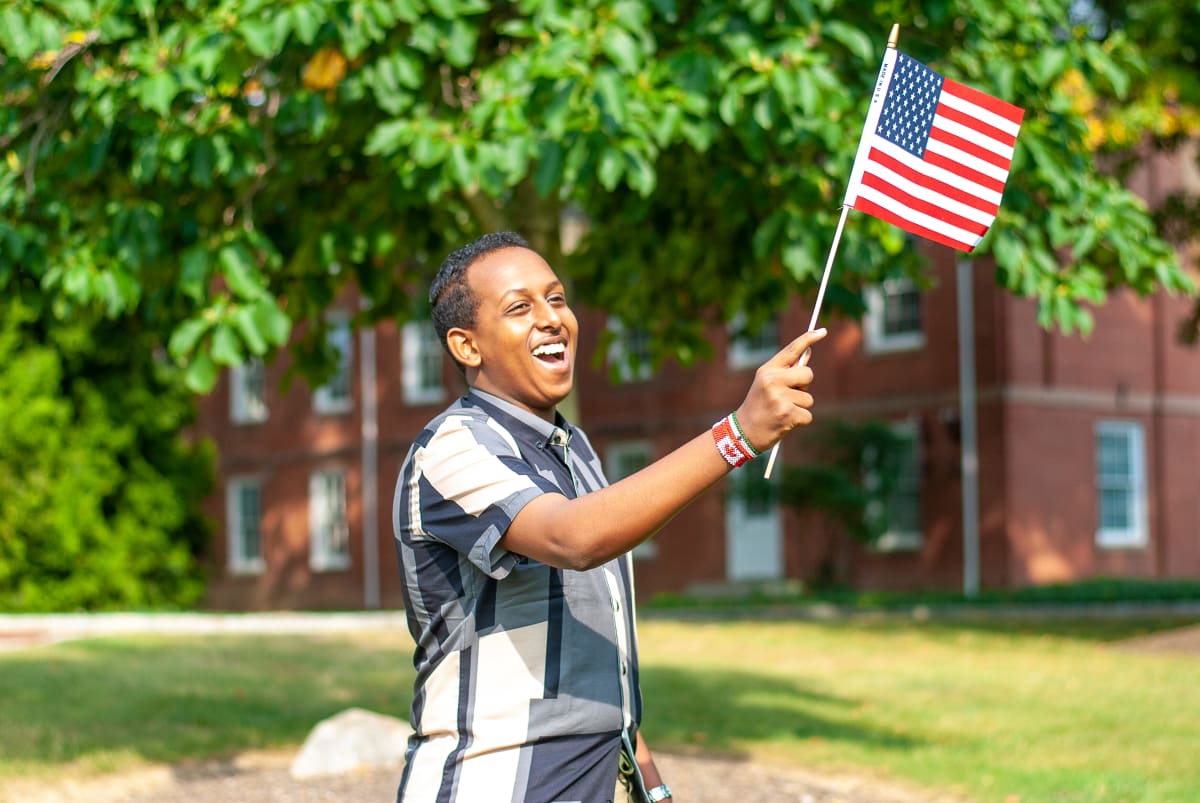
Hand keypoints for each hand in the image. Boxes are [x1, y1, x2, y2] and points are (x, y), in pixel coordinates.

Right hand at [733, 327, 825, 451]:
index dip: (808, 338)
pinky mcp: (787, 414)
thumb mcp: (766, 384)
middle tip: (788, 395)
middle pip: (808, 374)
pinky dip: (800, 420)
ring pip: (809, 398)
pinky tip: (786, 422)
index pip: (791, 350)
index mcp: (767, 370)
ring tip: (782, 411)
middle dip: (804, 385)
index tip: (823, 331)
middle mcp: (772, 381)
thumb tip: (808, 355)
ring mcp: (780, 398)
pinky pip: (808, 414)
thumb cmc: (759, 405)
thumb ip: (785, 371)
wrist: (744, 432)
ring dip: (800, 407)